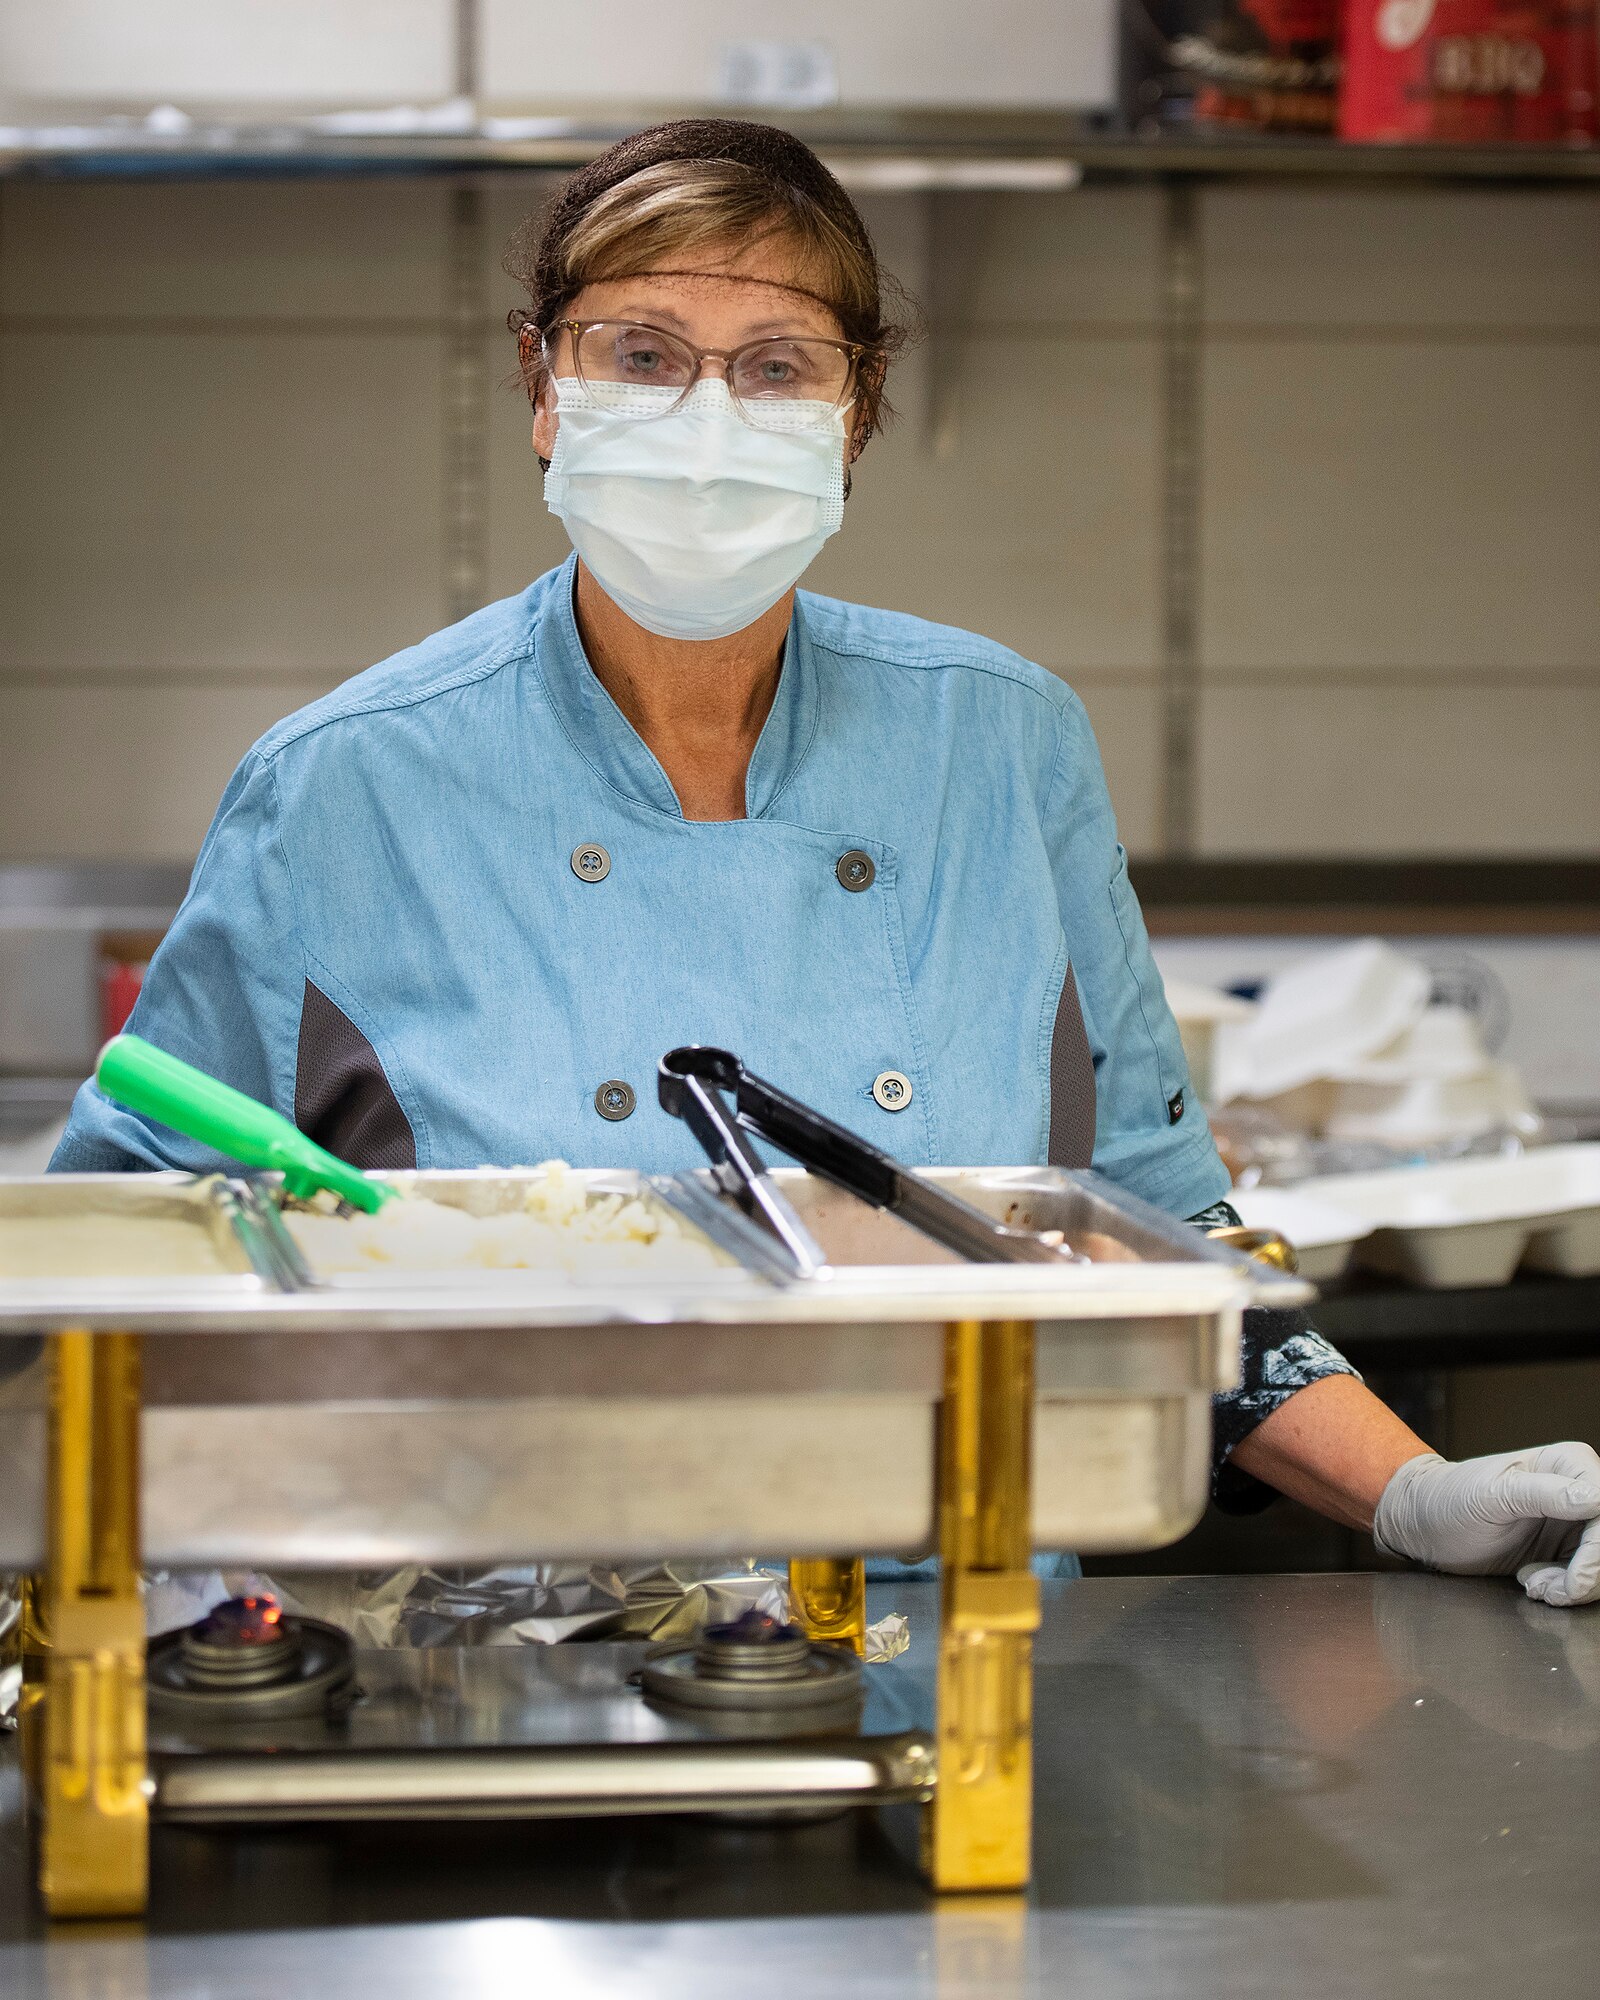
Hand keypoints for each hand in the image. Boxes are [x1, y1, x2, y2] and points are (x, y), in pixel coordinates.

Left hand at [1373, 1444, 1599, 1607]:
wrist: (1424, 1524)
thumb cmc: (1448, 1498)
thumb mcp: (1491, 1495)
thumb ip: (1542, 1494)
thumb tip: (1596, 1497)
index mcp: (1566, 1464)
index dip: (1598, 1548)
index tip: (1577, 1577)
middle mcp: (1578, 1490)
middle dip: (1588, 1575)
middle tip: (1552, 1591)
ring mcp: (1573, 1522)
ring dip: (1575, 1587)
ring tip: (1536, 1586)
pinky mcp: (1564, 1549)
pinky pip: (1585, 1577)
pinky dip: (1565, 1590)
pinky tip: (1533, 1584)